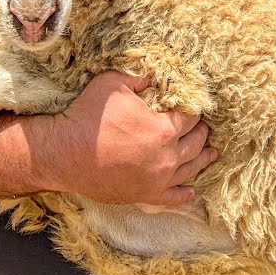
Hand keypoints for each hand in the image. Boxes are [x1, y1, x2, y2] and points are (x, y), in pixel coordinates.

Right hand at [36, 70, 217, 206]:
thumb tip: (154, 77)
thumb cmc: (88, 117)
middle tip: (203, 127)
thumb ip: (139, 79)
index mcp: (163, 129)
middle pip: (194, 142)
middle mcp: (167, 157)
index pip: (190, 116)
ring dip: (202, 159)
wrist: (64, 153)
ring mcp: (157, 179)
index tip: (195, 105)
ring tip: (211, 154)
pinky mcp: (145, 195)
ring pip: (189, 169)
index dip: (194, 108)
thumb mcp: (113, 84)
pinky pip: (172, 197)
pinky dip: (184, 194)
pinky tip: (190, 190)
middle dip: (201, 132)